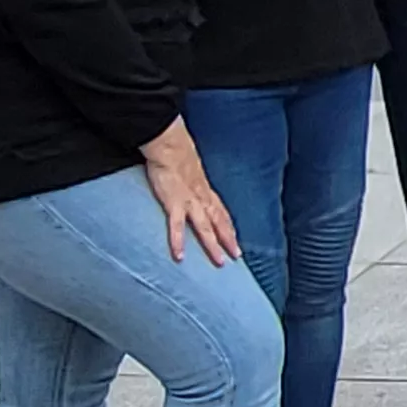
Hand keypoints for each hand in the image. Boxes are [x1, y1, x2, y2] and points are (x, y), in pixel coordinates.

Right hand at [139, 122, 240, 265]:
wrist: (169, 145)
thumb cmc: (177, 154)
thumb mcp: (191, 169)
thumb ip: (193, 180)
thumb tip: (191, 184)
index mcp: (205, 190)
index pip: (221, 212)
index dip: (229, 226)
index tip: (235, 240)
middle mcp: (202, 197)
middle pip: (219, 222)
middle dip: (228, 240)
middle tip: (237, 257)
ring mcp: (190, 201)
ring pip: (205, 227)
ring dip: (213, 245)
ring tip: (219, 262)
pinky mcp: (174, 202)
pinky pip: (176, 226)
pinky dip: (178, 241)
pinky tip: (180, 256)